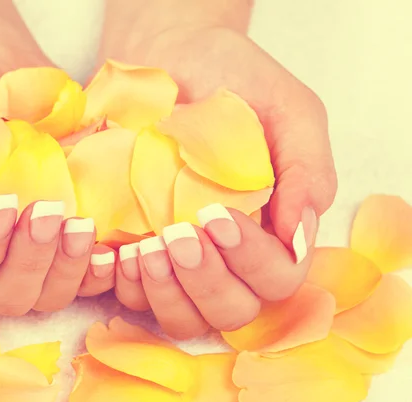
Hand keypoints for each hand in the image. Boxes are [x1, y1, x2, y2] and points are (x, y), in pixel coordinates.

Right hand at [0, 48, 112, 313]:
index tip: (3, 206)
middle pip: (7, 294)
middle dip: (28, 259)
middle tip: (47, 208)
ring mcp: (31, 251)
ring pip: (48, 294)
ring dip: (65, 267)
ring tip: (79, 223)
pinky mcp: (67, 240)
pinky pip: (87, 278)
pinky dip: (98, 271)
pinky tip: (109, 250)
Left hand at [101, 24, 336, 337]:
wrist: (170, 57)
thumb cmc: (234, 79)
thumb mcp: (288, 111)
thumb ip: (307, 172)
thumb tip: (300, 240)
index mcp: (273, 229)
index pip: (277, 278)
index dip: (251, 261)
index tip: (218, 216)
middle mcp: (229, 256)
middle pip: (232, 311)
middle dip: (207, 281)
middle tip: (179, 233)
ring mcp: (182, 262)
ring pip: (184, 317)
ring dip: (167, 291)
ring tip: (148, 246)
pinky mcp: (139, 254)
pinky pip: (133, 298)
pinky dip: (128, 284)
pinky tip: (120, 251)